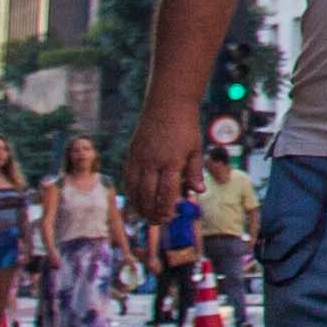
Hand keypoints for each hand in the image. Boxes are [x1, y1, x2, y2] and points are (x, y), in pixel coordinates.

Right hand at [124, 102, 199, 226]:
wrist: (167, 104)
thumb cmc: (185, 127)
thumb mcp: (195, 148)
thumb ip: (195, 172)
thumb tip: (199, 192)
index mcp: (172, 161)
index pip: (166, 191)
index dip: (166, 208)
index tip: (169, 217)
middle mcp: (153, 161)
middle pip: (148, 194)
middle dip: (152, 211)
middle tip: (158, 221)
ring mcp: (139, 157)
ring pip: (134, 188)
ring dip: (139, 205)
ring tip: (147, 216)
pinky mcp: (132, 154)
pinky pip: (127, 178)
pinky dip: (131, 192)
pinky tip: (136, 200)